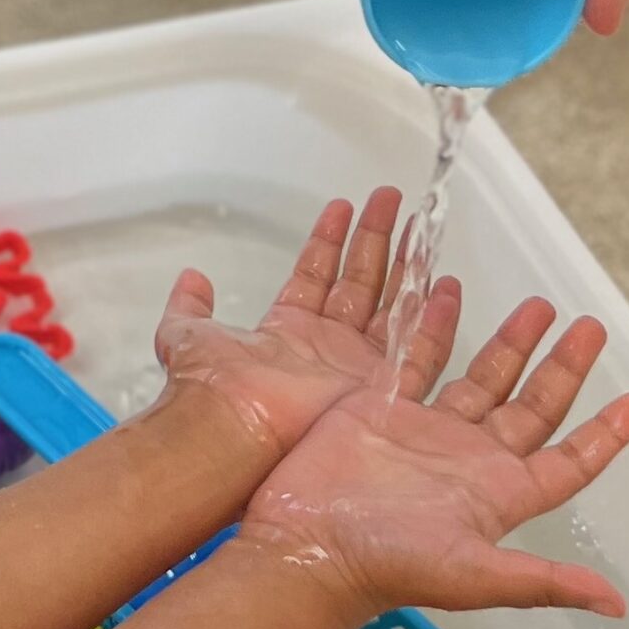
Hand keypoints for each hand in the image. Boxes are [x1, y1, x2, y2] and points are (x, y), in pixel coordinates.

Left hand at [154, 187, 458, 458]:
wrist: (233, 429)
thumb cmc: (210, 386)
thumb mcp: (187, 334)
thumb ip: (191, 305)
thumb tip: (192, 276)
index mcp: (287, 328)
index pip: (316, 273)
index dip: (329, 239)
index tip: (343, 206)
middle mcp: (326, 344)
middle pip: (359, 279)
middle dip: (375, 237)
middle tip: (391, 199)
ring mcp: (356, 363)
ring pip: (389, 301)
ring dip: (405, 262)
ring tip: (421, 224)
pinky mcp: (379, 384)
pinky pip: (414, 344)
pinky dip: (430, 314)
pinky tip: (442, 281)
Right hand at [240, 291, 628, 620]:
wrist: (308, 544)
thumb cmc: (390, 565)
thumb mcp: (474, 575)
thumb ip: (543, 581)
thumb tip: (615, 603)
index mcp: (500, 493)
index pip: (567, 460)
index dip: (603, 434)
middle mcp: (470, 458)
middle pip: (531, 406)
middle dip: (561, 368)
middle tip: (587, 328)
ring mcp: (426, 430)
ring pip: (480, 378)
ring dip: (510, 345)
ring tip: (538, 308)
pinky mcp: (380, 409)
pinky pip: (415, 359)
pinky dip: (433, 329)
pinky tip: (448, 298)